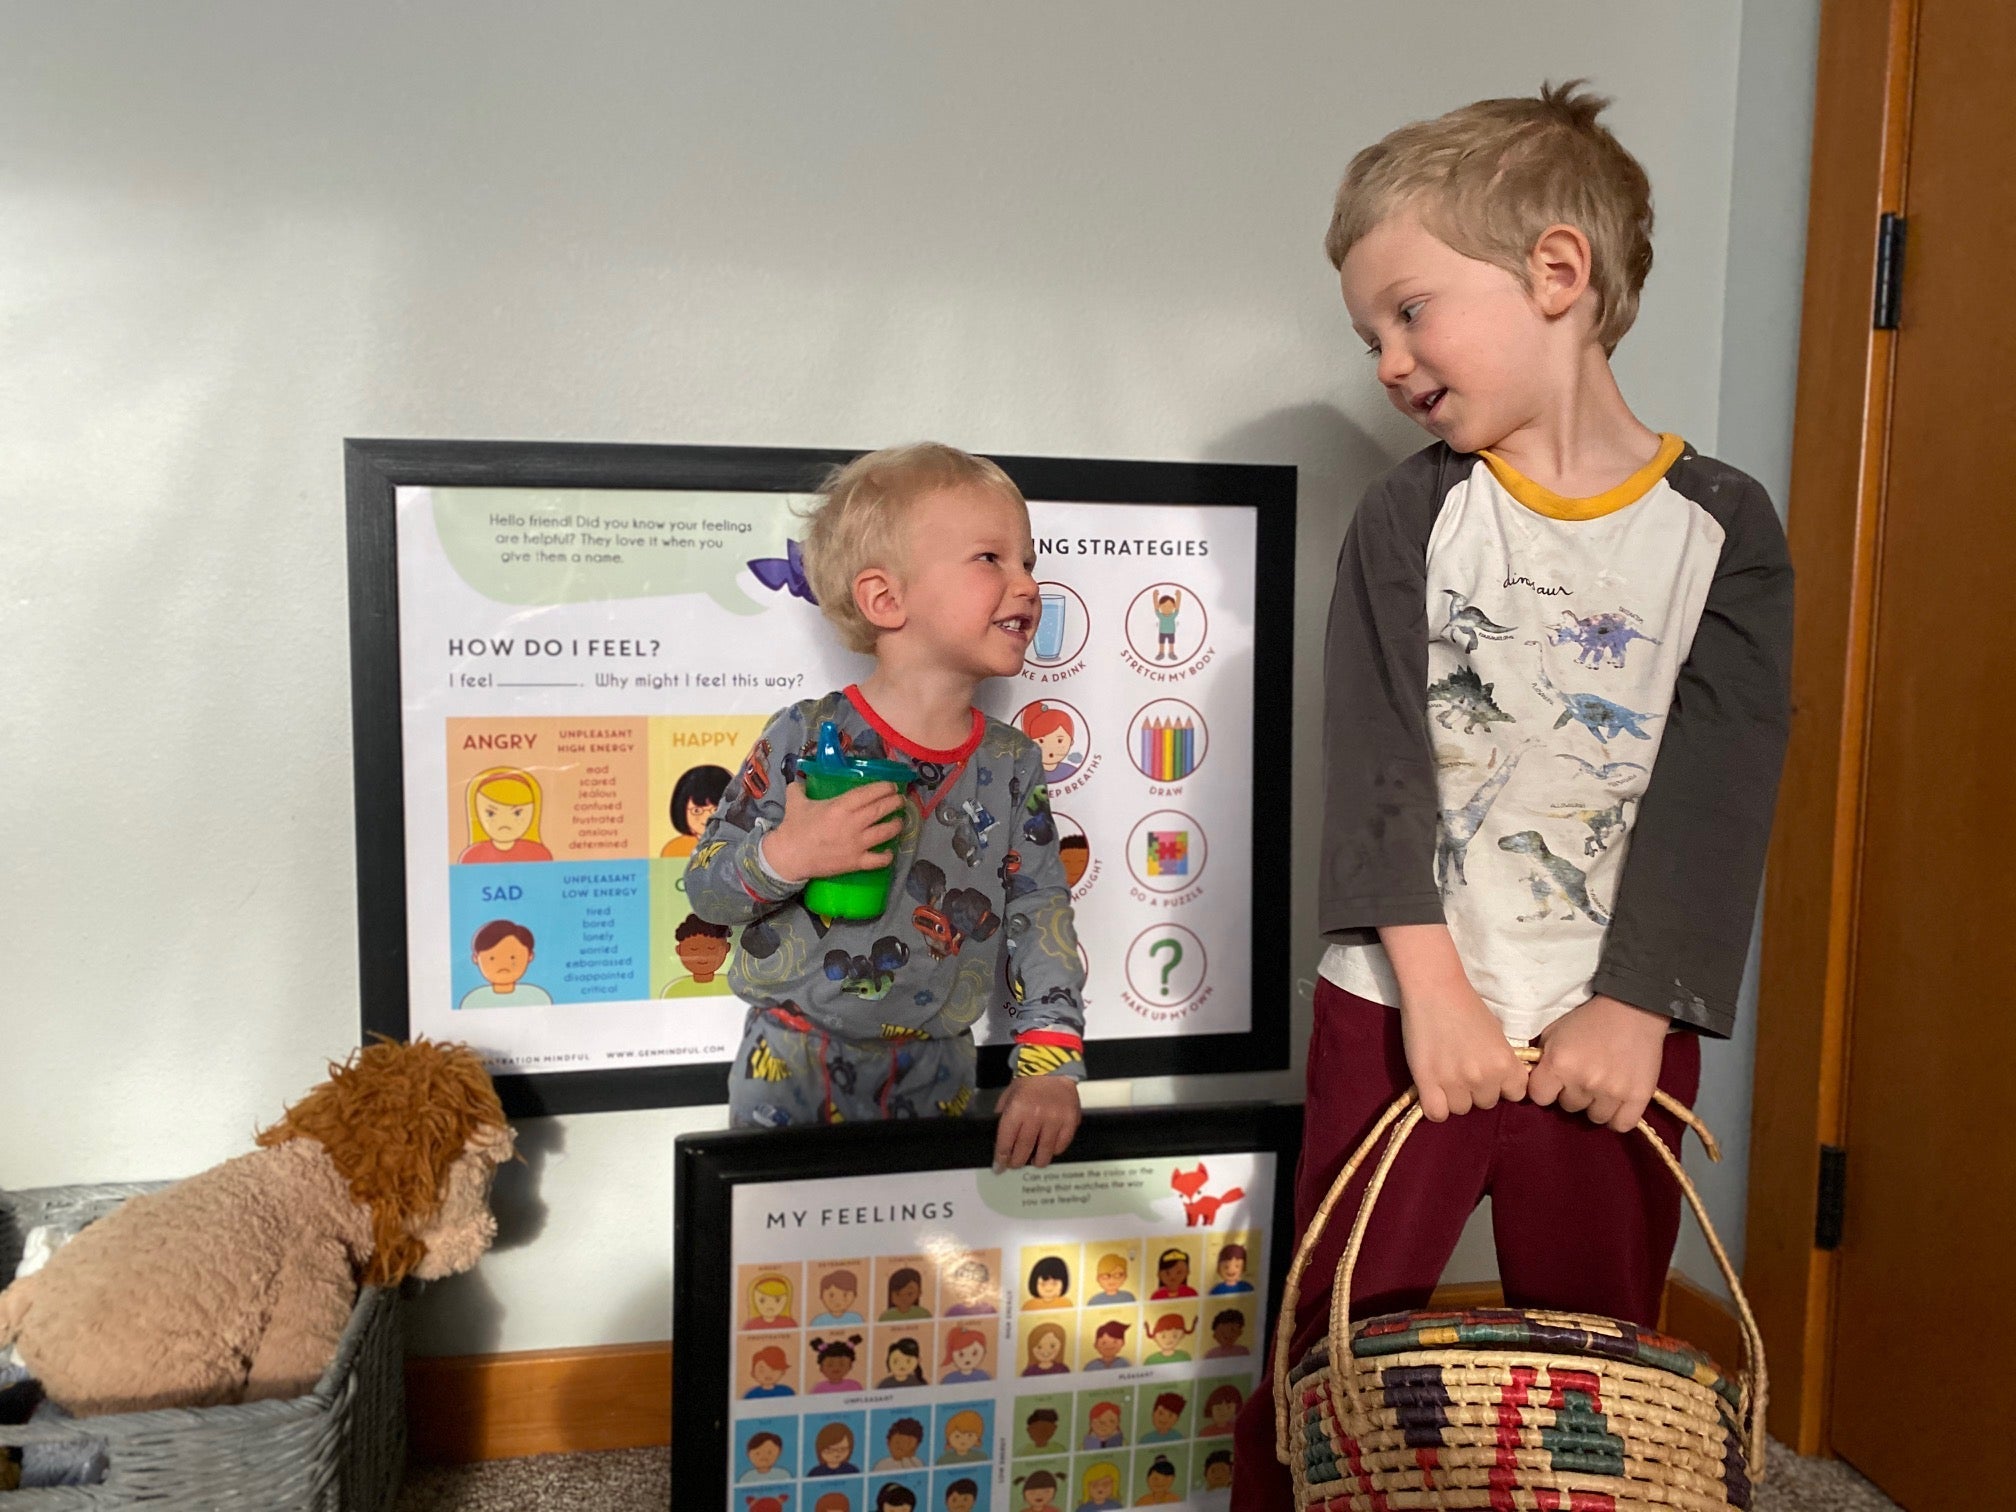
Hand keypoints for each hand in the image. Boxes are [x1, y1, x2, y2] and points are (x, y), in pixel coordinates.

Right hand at [760, 779, 904, 881]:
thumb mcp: (796, 802)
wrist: (788, 857)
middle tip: (900, 800)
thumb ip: (799, 788)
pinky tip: (890, 852)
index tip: (891, 786)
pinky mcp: (855, 862)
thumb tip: (799, 779)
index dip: (884, 787)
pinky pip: (878, 860)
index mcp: (840, 806)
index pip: (868, 793)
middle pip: (881, 809)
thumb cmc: (793, 828)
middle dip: (895, 802)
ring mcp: (856, 844)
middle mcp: (853, 823)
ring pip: (885, 832)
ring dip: (896, 825)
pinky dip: (887, 856)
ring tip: (900, 822)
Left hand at [993, 1076, 1081, 1170]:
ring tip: (1035, 1161)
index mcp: (1017, 1109)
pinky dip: (1054, 1150)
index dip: (1002, 1158)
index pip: (1006, 1142)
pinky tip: (1049, 1148)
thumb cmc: (1027, 1082)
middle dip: (1017, 1162)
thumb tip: (1000, 1141)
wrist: (1053, 1066)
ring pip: (1045, 1152)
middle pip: (1024, 1149)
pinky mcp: (1070, 1121)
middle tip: (1015, 1165)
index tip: (999, 1167)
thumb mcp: (1008, 1096)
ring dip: (1038, 1161)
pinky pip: (1061, 1145)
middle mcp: (1036, 1116)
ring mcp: (1055, 1119)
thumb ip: (1003, 1117)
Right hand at [1398, 984, 1529, 1122]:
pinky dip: (1436, 1106)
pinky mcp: (1427, 1082)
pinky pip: (1437, 1114)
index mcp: (1505, 1064)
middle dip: (1477, 1089)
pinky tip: (1433, 1090)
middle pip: (1486, 1103)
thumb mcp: (1498, 1035)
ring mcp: (1454, 1082)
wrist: (1434, 990)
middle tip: (1463, 1067)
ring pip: (1461, 1109)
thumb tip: (1503, 1082)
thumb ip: (1502, 1062)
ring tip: (1445, 1074)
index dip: (1502, 1085)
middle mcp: (1483, 1078)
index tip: (1491, 1074)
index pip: (1515, 1095)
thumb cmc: (1467, 1007)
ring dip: (1455, 1096)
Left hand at [1527, 994, 1670, 1131]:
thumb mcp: (1554, 1033)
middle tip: (1585, 1076)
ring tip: (1602, 1085)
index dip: (1546, 1089)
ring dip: (1595, 1105)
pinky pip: (1621, 1124)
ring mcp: (1612, 1092)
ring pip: (1594, 1118)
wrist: (1633, 1009)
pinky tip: (1617, 1101)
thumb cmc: (1589, 1020)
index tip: (1554, 1081)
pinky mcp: (1638, 1098)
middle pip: (1568, 1107)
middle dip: (1573, 1093)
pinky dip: (1617, 1116)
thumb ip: (1543, 1059)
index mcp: (1559, 1064)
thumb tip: (1535, 1083)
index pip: (1540, 1097)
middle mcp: (1584, 1081)